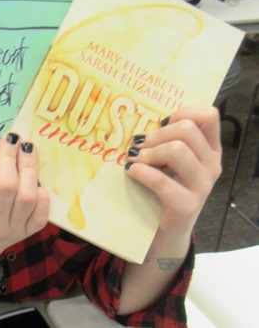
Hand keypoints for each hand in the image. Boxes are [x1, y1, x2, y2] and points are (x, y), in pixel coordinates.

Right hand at [0, 132, 49, 268]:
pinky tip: (36, 180)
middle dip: (11, 156)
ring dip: (29, 167)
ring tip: (28, 149)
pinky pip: (41, 214)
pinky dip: (42, 194)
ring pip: (27, 197)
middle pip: (8, 186)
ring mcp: (12, 231)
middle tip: (14, 138)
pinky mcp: (27, 234)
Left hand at [125, 106, 221, 233]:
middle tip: (138, 146)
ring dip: (148, 152)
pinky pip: (161, 180)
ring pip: (177, 150)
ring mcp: (203, 186)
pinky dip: (140, 172)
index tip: (161, 124)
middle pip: (187, 129)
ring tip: (134, 159)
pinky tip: (131, 172)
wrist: (164, 231)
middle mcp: (212, 165)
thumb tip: (144, 125)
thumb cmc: (163, 187)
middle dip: (156, 135)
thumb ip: (166, 139)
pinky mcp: (187, 205)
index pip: (208, 116)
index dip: (181, 113)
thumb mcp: (169, 159)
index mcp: (210, 149)